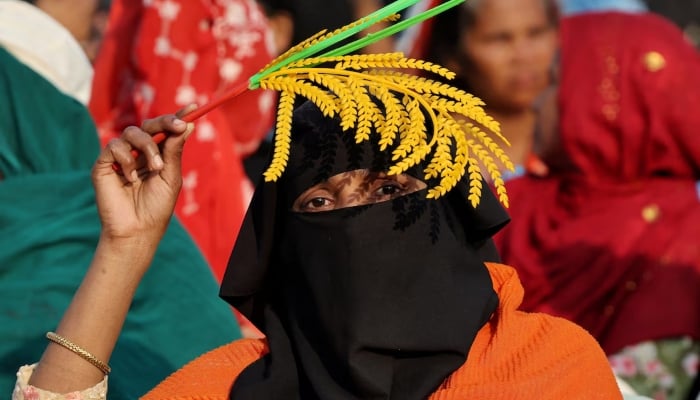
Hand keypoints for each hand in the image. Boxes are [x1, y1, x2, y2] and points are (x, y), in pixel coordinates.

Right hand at [91, 105, 195, 241]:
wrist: (138, 229)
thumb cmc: (157, 207)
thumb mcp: (170, 176)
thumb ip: (174, 150)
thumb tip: (187, 124)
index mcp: (157, 155)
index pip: (165, 130)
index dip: (177, 117)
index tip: (193, 106)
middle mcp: (138, 153)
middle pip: (148, 125)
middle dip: (164, 122)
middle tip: (178, 125)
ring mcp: (120, 157)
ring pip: (132, 132)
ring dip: (147, 146)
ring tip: (154, 167)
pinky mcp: (104, 164)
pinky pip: (114, 146)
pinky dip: (126, 159)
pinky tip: (130, 179)